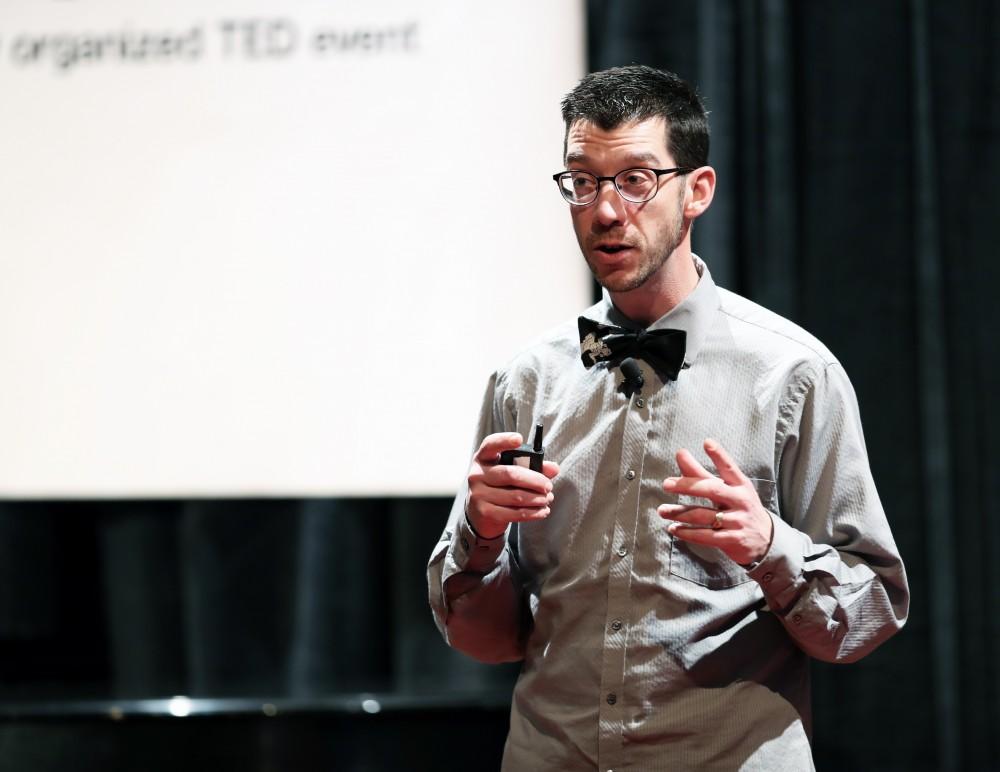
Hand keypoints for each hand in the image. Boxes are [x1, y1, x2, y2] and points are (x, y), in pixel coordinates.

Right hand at [466, 432, 559, 539]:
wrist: (481, 514)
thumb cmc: (500, 487)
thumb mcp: (512, 472)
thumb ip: (533, 466)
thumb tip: (553, 468)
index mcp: (483, 458)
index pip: (491, 444)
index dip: (504, 440)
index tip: (519, 439)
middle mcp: (477, 474)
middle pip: (510, 474)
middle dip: (535, 480)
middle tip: (548, 486)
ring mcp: (479, 494)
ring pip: (515, 496)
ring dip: (537, 498)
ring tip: (548, 499)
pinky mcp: (485, 512)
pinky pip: (515, 513)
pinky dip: (533, 513)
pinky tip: (543, 511)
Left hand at [657, 438, 773, 565]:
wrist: (765, 539)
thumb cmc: (739, 507)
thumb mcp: (726, 488)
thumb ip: (701, 473)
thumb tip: (680, 453)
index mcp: (740, 485)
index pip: (730, 468)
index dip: (720, 456)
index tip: (707, 443)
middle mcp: (740, 501)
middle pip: (712, 490)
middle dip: (688, 486)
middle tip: (666, 484)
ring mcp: (738, 521)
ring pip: (704, 515)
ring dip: (680, 513)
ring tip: (662, 510)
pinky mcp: (733, 540)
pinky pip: (706, 536)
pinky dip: (687, 533)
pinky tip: (674, 529)